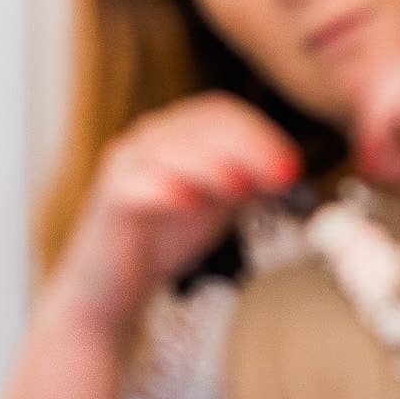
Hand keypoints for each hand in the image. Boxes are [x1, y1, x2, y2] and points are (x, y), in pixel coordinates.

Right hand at [52, 93, 300, 333]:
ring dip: (211, 166)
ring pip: (170, 148)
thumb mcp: (218, 204)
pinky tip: (188, 202)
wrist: (113, 284)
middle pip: (199, 124)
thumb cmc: (162, 240)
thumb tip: (286, 169)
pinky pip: (136, 182)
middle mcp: (148, 139)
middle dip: (246, 148)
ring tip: (240, 189)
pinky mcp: (108, 196)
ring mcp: (125, 164)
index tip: (290, 167)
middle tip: (277, 177)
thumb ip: (248, 181)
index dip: (261, 134)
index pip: (221, 114)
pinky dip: (165, 188)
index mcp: (177, 134)